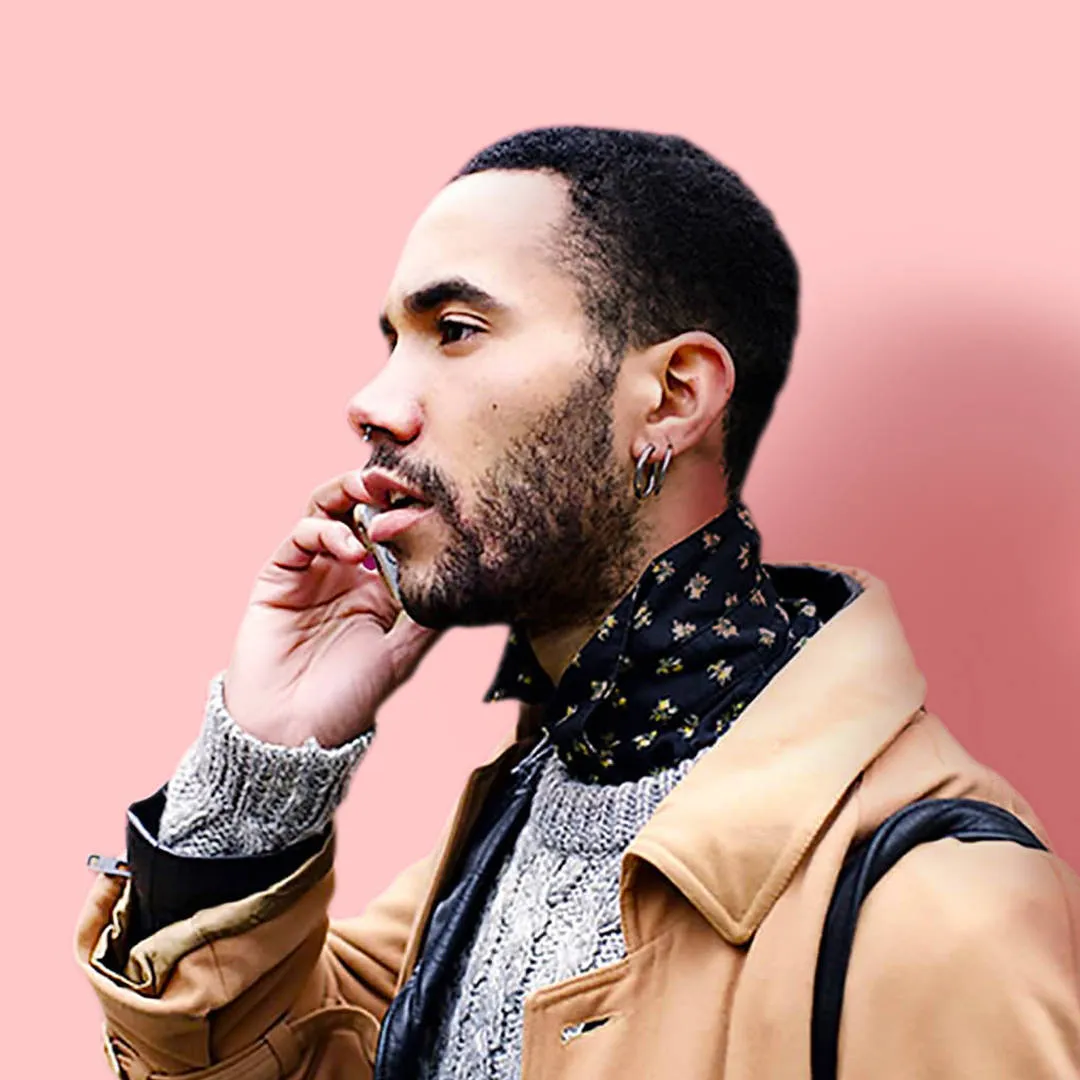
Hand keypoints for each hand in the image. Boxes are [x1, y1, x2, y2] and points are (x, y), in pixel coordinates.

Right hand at [222, 470, 440, 746]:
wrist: (290, 732)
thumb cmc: (348, 700)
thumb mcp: (402, 655)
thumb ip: (430, 619)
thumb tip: (474, 587)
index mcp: (379, 587)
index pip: (396, 532)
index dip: (412, 510)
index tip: (437, 495)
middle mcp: (346, 571)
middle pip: (361, 510)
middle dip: (381, 488)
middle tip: (403, 478)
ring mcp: (312, 569)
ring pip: (328, 509)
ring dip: (349, 493)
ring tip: (372, 492)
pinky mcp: (280, 575)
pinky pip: (300, 536)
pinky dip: (324, 531)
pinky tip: (348, 547)